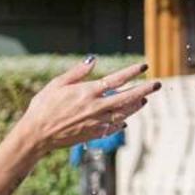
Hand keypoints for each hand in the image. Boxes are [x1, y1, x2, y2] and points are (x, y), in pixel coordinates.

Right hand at [17, 57, 156, 152]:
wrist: (37, 134)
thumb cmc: (43, 106)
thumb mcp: (57, 84)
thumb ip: (77, 72)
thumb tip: (93, 60)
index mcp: (87, 92)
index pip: (116, 80)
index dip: (132, 72)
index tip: (144, 67)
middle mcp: (95, 107)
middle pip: (127, 98)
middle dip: (144, 90)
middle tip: (158, 84)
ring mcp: (96, 122)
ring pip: (123, 113)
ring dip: (136, 106)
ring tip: (145, 100)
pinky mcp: (94, 134)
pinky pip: (113, 127)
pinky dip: (122, 121)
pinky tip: (126, 118)